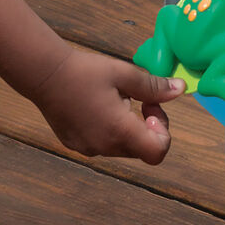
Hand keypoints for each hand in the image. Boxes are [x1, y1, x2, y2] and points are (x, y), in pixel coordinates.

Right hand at [31, 47, 181, 163]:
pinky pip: (102, 144)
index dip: (163, 132)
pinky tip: (97, 106)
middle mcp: (104, 146)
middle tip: (140, 99)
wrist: (44, 74)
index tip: (152, 107)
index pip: (157, 152)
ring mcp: (87, 148)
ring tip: (115, 100)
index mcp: (120, 131)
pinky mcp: (74, 144)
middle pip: (141, 149)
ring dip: (128, 129)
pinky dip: (109, 130)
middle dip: (148, 127)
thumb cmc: (86, 72)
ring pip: (122, 148)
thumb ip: (154, 87)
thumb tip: (180, 89)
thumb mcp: (125, 75)